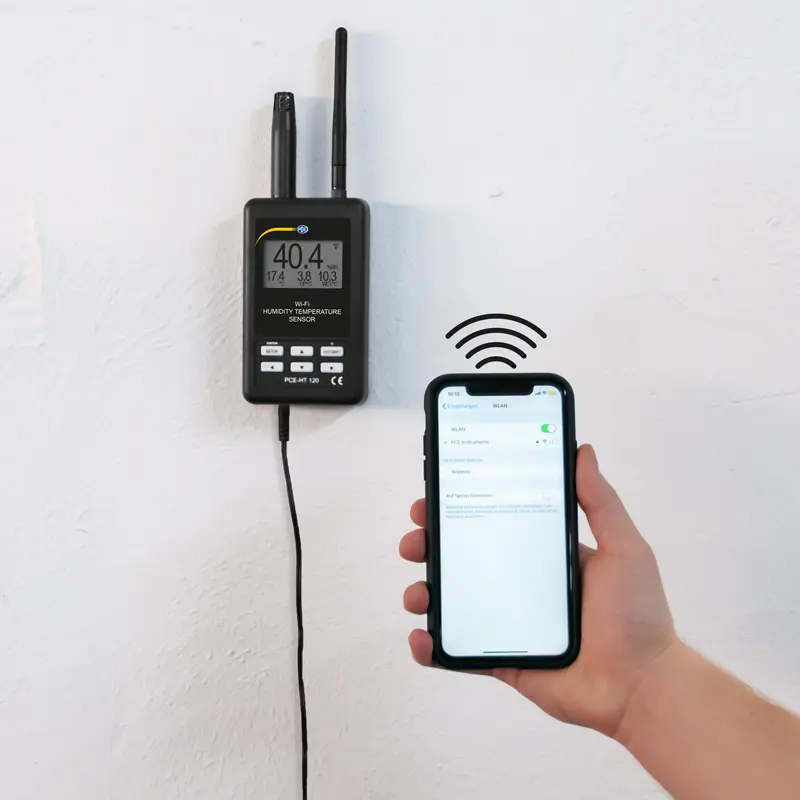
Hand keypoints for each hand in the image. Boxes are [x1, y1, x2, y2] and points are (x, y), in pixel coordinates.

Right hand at [399, 444, 677, 737]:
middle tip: (415, 541)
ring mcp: (506, 622)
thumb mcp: (623, 548)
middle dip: (429, 545)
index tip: (434, 495)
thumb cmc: (638, 615)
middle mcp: (520, 583)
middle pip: (461, 557)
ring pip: (452, 601)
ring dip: (423, 592)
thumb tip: (583, 450)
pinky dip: (430, 647)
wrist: (642, 688)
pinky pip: (457, 651)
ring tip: (417, 593)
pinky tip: (421, 638)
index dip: (459, 507)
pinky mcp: (501, 659)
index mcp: (542, 554)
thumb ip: (600, 502)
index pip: (492, 521)